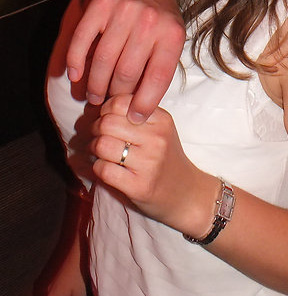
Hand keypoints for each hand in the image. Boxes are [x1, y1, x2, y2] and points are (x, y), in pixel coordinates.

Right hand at [66, 0, 185, 122]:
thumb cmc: (160, 18)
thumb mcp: (172, 39)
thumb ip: (160, 70)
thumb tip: (140, 111)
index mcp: (171, 34)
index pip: (157, 78)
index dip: (144, 103)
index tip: (135, 118)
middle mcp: (148, 22)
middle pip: (127, 73)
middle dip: (116, 96)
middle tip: (108, 104)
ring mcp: (124, 12)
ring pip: (104, 60)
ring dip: (95, 85)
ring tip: (93, 96)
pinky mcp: (100, 5)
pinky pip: (82, 39)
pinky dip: (76, 60)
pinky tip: (75, 75)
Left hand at [91, 95, 215, 235]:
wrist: (186, 193)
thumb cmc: (166, 158)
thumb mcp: (160, 129)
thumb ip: (136, 115)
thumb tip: (100, 108)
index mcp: (161, 120)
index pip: (121, 102)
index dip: (106, 109)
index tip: (107, 118)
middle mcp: (157, 139)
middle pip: (107, 123)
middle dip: (96, 129)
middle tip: (99, 136)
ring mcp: (148, 163)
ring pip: (102, 145)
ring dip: (94, 149)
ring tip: (102, 152)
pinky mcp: (138, 186)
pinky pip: (103, 169)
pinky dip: (97, 168)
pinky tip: (106, 168)